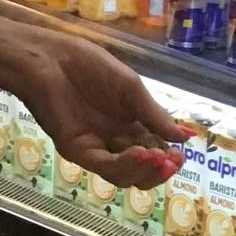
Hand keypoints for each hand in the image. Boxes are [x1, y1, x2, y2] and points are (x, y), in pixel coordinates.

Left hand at [0, 18, 187, 190]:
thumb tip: (184, 137)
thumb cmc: (89, 66)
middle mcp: (114, 141)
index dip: (168, 159)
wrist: (50, 59)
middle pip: (141, 171)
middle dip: (158, 171)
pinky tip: (139, 153)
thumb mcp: (131, 88)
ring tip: (156, 157)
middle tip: (172, 163)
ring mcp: (96, 148)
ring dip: (143, 171)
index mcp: (130, 126)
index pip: (154, 153)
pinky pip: (103, 165)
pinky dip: (124, 164)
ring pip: (123, 175)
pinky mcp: (77, 150)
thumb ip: (155, 115)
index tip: (180, 157)